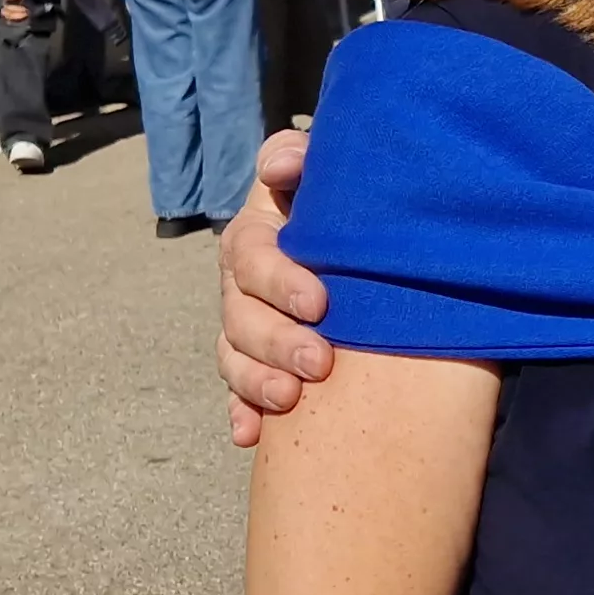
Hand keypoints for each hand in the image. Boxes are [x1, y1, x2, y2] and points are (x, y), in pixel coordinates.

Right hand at [219, 128, 331, 446]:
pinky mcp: (256, 364)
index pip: (250, 257)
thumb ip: (297, 160)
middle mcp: (242, 285)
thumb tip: (282, 166)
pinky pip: (239, 393)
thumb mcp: (323, 175)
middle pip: (240, 316)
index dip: (279, 280)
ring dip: (256, 382)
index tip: (320, 303)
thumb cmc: (340, 206)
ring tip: (290, 399)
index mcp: (254, 238)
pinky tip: (250, 434)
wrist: (358, 246)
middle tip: (320, 362)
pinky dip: (243, 413)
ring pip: (235, 357)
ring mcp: (245, 327)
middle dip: (277, 342)